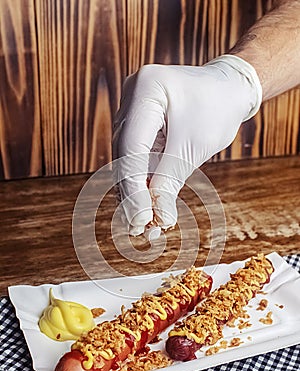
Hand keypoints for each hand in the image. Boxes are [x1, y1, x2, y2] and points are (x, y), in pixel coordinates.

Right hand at [113, 55, 261, 235]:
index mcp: (146, 89)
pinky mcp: (138, 124)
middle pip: (124, 154)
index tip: (140, 219)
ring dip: (134, 193)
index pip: (132, 146)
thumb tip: (157, 219)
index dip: (133, 187)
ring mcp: (131, 110)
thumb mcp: (194, 147)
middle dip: (132, 193)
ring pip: (126, 159)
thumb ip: (170, 182)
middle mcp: (132, 97)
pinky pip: (135, 157)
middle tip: (138, 227)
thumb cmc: (217, 110)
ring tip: (142, 225)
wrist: (228, 90)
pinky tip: (145, 208)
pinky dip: (141, 182)